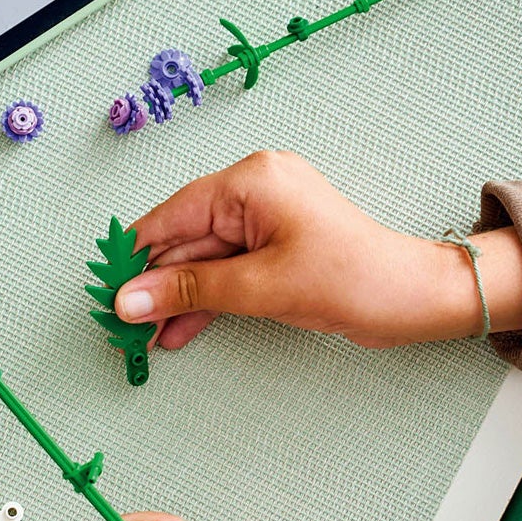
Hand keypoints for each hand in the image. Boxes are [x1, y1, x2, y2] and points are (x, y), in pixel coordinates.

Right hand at [114, 150, 521, 349]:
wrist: (416, 300)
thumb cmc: (354, 279)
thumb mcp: (261, 287)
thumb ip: (190, 291)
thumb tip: (131, 299)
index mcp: (251, 182)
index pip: (172, 217)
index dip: (134, 257)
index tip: (105, 291)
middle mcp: (254, 191)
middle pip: (184, 240)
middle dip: (154, 285)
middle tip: (121, 326)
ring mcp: (265, 221)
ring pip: (202, 261)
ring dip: (175, 300)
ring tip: (145, 338)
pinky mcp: (274, 248)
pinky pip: (225, 272)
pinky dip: (204, 301)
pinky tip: (177, 331)